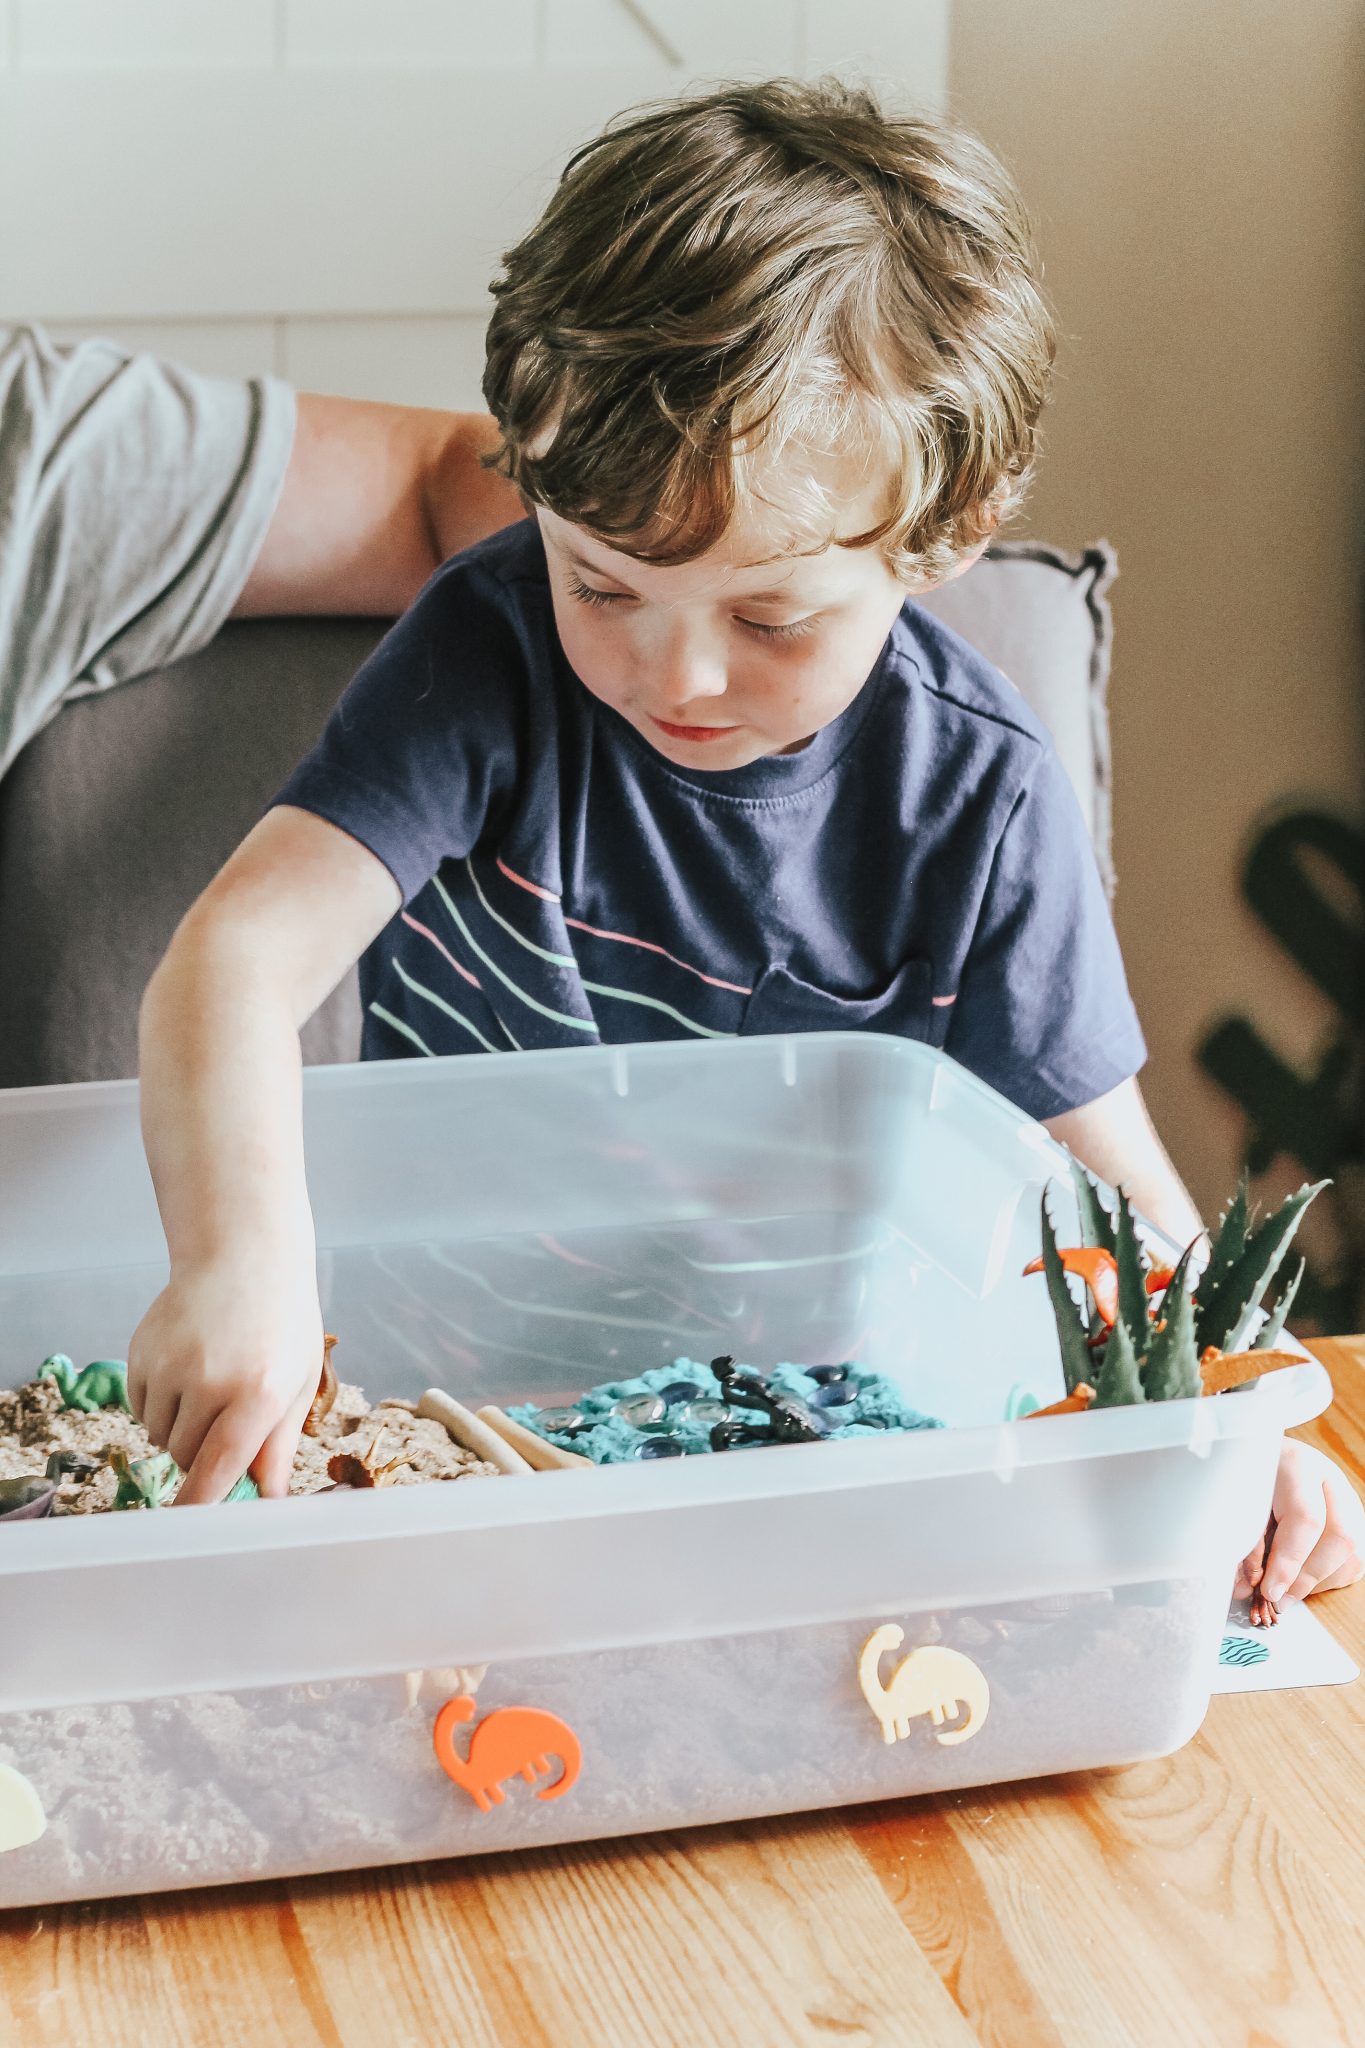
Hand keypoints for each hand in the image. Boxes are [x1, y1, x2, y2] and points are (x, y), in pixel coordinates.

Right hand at [127, 1253, 323, 1505]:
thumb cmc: (281, 1324)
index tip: (187, 1535)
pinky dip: (159, 1403)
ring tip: (210, 1385)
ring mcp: (169, 1365)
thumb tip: (267, 1501)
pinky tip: (186, 1368)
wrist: (244, 1256)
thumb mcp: (295, 1382)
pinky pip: (140, 1408)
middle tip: (227, 1417)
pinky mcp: (141, 1353)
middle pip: (186, 1457)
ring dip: (180, 1428)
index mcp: (257, 1393)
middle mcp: (210, 1381)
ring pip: (160, 1436)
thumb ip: (276, 1446)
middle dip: (203, 1454)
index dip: (200, 1507)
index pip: (218, 1468)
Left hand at [1234, 1438, 1364, 1606]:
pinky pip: (1353, 1560)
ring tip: (1285, 1592)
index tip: (1269, 1589)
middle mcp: (1330, 1480)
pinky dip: (1328, 1579)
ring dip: (1318, 1581)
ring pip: (1351, 1552)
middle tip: (1279, 1598)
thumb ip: (1242, 1543)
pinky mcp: (1352, 1519)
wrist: (1260, 1457)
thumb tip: (1245, 1590)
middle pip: (1340, 1536)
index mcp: (1297, 1464)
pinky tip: (1300, 1580)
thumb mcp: (1233, 1499)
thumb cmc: (1244, 1476)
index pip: (1306, 1517)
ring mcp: (1346, 1499)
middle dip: (1308, 1576)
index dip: (1289, 1561)